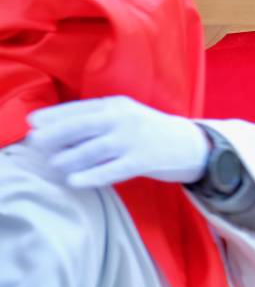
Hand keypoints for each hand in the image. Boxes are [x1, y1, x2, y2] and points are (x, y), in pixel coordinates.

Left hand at [26, 96, 209, 187]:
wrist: (190, 144)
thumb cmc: (149, 132)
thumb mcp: (126, 117)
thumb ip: (98, 119)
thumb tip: (56, 130)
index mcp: (119, 105)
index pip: (81, 108)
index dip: (55, 115)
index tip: (33, 122)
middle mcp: (125, 118)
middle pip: (84, 125)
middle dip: (56, 134)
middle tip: (35, 143)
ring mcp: (134, 139)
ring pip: (94, 149)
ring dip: (69, 158)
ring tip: (53, 165)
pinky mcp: (143, 160)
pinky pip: (111, 170)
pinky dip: (91, 176)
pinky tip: (74, 181)